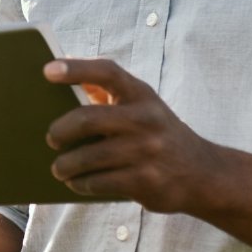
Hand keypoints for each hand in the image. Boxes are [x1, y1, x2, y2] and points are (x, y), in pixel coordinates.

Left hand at [43, 58, 220, 213]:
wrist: (203, 174)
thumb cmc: (158, 134)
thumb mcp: (143, 106)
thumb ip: (109, 94)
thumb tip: (61, 79)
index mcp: (142, 94)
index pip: (107, 72)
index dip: (76, 68)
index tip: (48, 70)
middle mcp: (146, 118)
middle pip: (88, 118)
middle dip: (60, 130)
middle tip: (51, 139)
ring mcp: (147, 150)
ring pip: (89, 156)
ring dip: (66, 165)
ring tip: (58, 168)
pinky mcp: (146, 180)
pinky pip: (100, 182)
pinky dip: (81, 183)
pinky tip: (76, 183)